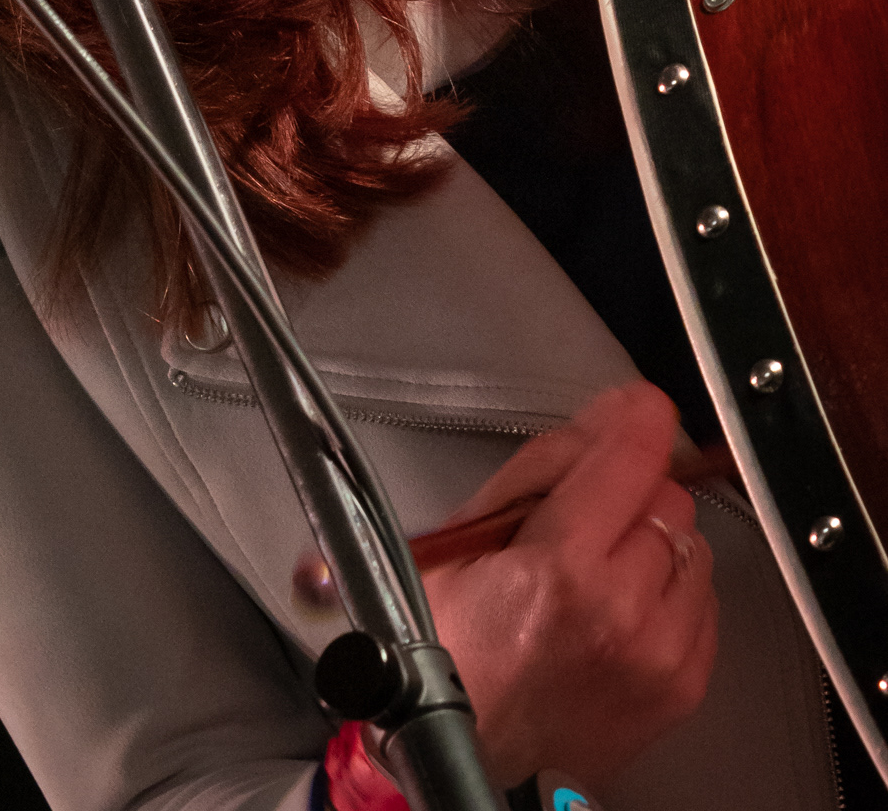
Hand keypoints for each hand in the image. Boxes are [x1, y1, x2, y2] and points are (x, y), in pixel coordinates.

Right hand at [423, 381, 717, 788]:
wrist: (459, 744)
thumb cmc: (448, 643)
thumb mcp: (467, 531)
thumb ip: (542, 468)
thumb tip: (604, 421)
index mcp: (564, 567)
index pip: (635, 454)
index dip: (636, 416)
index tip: (633, 407)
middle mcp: (626, 613)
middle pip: (668, 497)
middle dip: (630, 491)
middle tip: (584, 514)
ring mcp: (661, 657)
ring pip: (694, 547)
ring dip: (655, 544)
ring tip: (602, 568)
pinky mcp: (682, 689)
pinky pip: (705, 604)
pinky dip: (672, 592)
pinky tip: (624, 605)